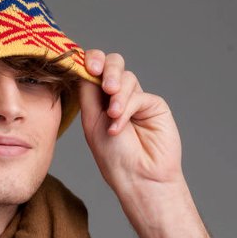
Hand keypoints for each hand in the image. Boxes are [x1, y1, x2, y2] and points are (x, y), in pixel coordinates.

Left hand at [79, 50, 184, 198]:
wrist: (137, 176)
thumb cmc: (112, 156)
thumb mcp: (91, 121)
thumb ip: (88, 92)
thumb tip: (82, 64)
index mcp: (97, 99)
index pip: (92, 69)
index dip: (89, 61)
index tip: (87, 67)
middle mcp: (116, 96)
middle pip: (111, 63)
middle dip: (107, 67)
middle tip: (103, 81)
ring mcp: (135, 99)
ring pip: (125, 77)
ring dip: (117, 95)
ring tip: (113, 116)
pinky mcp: (153, 104)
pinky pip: (139, 94)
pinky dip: (127, 108)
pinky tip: (119, 126)